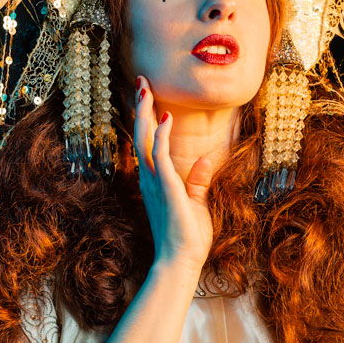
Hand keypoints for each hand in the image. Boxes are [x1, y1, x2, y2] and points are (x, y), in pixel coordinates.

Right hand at [133, 76, 213, 273]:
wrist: (180, 261)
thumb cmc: (187, 238)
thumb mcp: (195, 204)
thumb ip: (196, 181)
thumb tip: (203, 160)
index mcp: (155, 181)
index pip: (147, 143)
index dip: (146, 118)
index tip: (148, 97)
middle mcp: (150, 179)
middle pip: (141, 135)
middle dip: (140, 107)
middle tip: (141, 81)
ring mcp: (155, 182)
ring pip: (144, 140)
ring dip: (145, 113)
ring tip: (146, 89)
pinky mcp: (166, 187)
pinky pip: (159, 155)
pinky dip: (161, 134)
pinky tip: (165, 116)